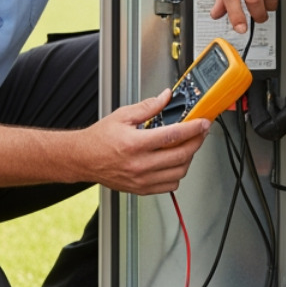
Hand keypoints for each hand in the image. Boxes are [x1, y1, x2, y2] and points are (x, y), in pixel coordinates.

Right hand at [74, 89, 210, 195]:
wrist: (83, 159)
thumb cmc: (99, 139)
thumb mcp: (122, 116)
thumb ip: (148, 107)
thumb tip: (165, 98)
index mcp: (135, 143)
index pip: (173, 135)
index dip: (193, 128)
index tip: (202, 123)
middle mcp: (140, 164)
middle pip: (181, 155)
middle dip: (196, 142)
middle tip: (200, 133)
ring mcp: (142, 179)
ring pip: (179, 172)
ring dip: (188, 158)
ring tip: (187, 146)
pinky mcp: (142, 189)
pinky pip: (170, 186)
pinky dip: (177, 174)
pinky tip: (174, 162)